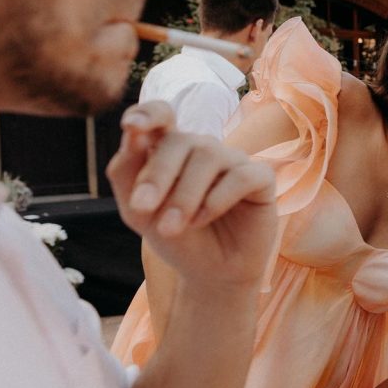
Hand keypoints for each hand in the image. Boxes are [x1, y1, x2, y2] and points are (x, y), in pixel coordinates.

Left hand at [106, 101, 277, 292]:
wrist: (212, 273)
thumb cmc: (178, 238)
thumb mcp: (139, 212)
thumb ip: (126, 172)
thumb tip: (131, 135)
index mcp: (172, 150)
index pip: (162, 116)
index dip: (148, 113)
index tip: (131, 127)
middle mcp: (204, 149)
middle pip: (181, 139)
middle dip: (158, 174)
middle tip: (143, 209)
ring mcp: (234, 160)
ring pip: (209, 156)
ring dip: (185, 194)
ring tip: (173, 227)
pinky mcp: (261, 178)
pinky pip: (241, 176)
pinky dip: (217, 199)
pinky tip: (204, 218)